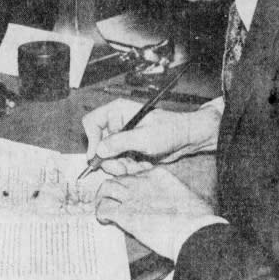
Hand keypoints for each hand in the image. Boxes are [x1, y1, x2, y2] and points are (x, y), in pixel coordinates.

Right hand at [82, 98, 220, 163]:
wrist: (186, 139)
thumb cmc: (170, 130)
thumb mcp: (145, 137)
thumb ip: (120, 143)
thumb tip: (99, 150)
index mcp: (118, 111)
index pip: (92, 123)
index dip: (92, 139)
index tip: (98, 154)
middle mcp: (117, 124)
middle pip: (98, 145)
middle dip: (111, 160)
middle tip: (123, 168)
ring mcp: (122, 138)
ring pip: (108, 158)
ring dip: (122, 166)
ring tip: (139, 166)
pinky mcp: (128, 150)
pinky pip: (120, 164)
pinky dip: (130, 168)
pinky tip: (144, 165)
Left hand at [95, 166, 213, 259]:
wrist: (193, 229)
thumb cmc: (196, 216)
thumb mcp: (185, 195)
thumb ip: (173, 194)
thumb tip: (175, 204)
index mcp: (158, 174)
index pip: (135, 169)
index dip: (128, 178)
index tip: (127, 188)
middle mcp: (143, 180)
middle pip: (118, 175)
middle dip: (113, 187)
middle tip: (112, 199)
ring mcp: (133, 196)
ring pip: (106, 187)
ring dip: (103, 198)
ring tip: (105, 208)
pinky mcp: (125, 214)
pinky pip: (103, 208)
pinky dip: (101, 214)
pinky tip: (106, 221)